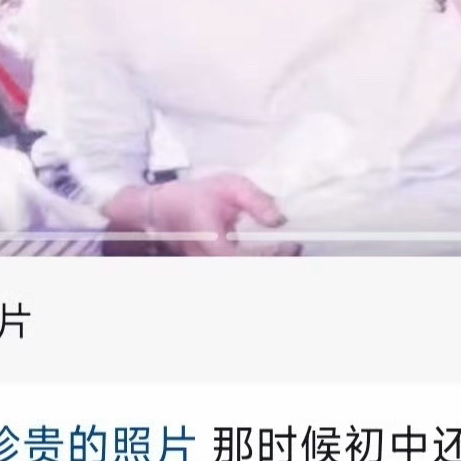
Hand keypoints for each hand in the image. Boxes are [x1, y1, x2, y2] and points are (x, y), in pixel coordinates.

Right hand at [107, 174, 299, 256]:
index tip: (293, 244)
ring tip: (288, 253)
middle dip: (276, 266)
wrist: (165, 211)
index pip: (244, 263)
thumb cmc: (197, 196)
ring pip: (245, 273)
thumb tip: (280, 219)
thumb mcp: (229, 186)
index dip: (272, 258)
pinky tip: (277, 256)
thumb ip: (255, 200)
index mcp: (211, 243)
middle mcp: (210, 262)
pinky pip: (241, 271)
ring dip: (269, 265)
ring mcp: (211, 269)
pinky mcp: (216, 269)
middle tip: (295, 251)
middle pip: (247, 274)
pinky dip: (260, 264)